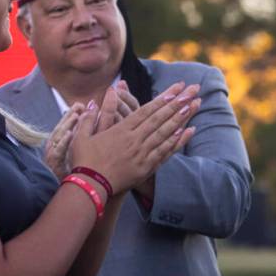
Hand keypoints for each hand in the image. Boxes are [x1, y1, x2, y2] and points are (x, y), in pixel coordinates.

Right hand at [44, 103, 84, 178]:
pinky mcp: (54, 166)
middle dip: (70, 116)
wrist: (71, 195)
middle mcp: (55, 149)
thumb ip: (81, 138)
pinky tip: (69, 135)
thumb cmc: (74, 174)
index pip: (66, 126)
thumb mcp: (77, 153)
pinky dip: (63, 143)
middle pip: (61, 129)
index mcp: (60, 144)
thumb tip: (90, 119)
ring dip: (67, 126)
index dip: (72, 115)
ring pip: (58, 138)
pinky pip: (58, 153)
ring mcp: (53, 157)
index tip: (82, 105)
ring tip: (75, 116)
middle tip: (80, 106)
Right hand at [69, 82, 199, 194]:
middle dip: (178, 102)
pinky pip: (165, 151)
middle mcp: (135, 139)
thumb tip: (91, 101)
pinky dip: (177, 141)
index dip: (163, 98)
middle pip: (160, 117)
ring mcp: (142, 153)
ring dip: (181, 118)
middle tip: (193, 90)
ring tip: (194, 105)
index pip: (147, 110)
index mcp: (121, 129)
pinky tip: (188, 131)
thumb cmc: (84, 161)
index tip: (176, 88)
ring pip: (165, 132)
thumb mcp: (81, 136)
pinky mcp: (146, 167)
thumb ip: (88, 118)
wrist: (89, 187)